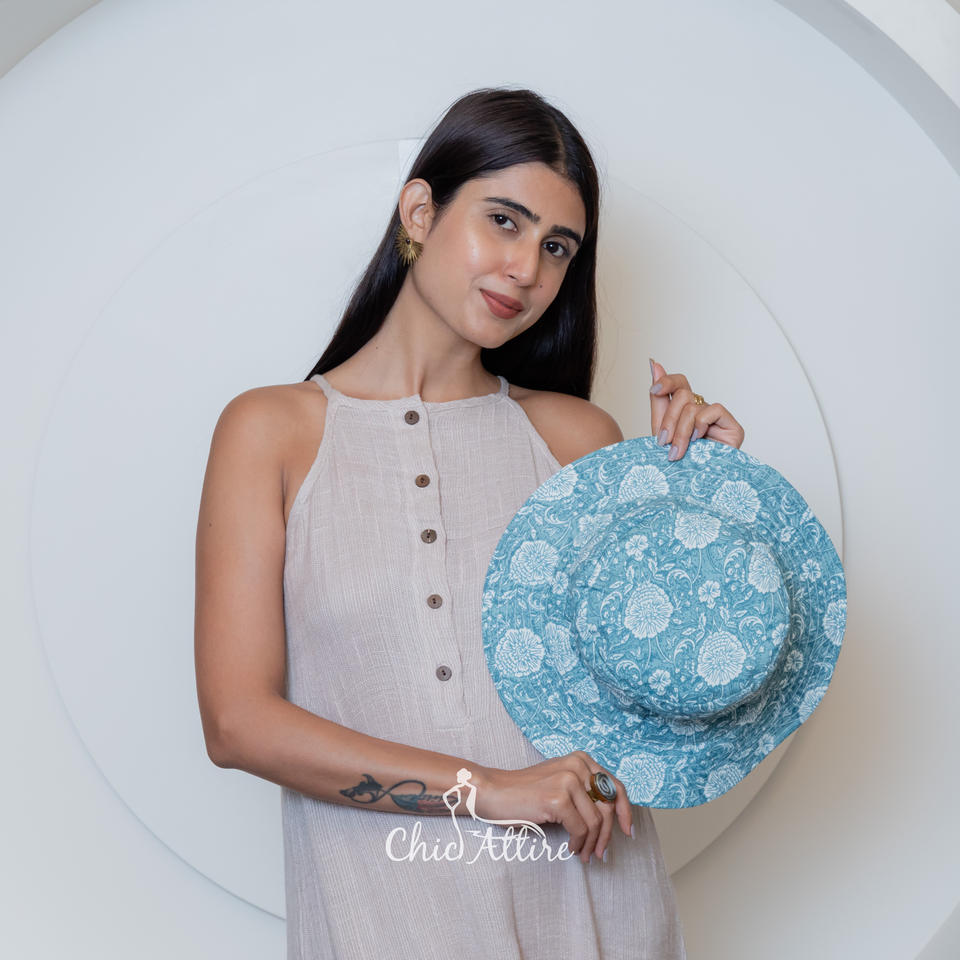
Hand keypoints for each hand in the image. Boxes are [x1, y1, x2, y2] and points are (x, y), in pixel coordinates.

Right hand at [472, 751, 632, 863]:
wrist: (494, 792)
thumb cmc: (526, 793)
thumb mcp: (560, 782)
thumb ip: (584, 790)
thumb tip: (613, 818)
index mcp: (580, 759)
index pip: (615, 786)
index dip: (624, 811)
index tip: (627, 832)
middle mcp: (577, 765)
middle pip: (607, 806)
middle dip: (607, 835)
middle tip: (600, 853)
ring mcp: (568, 780)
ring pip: (596, 822)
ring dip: (591, 844)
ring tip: (582, 854)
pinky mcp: (558, 798)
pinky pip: (580, 830)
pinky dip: (578, 843)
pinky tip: (570, 847)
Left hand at [649, 358, 744, 459]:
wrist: (691, 491)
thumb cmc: (677, 463)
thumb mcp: (661, 429)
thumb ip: (659, 398)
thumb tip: (654, 362)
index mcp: (686, 411)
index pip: (680, 383)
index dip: (667, 381)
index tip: (654, 390)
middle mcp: (703, 412)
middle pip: (683, 395)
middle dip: (668, 421)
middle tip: (662, 443)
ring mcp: (719, 420)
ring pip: (693, 406)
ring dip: (680, 431)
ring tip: (677, 453)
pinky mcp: (733, 428)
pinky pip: (711, 411)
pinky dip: (699, 425)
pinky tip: (698, 442)